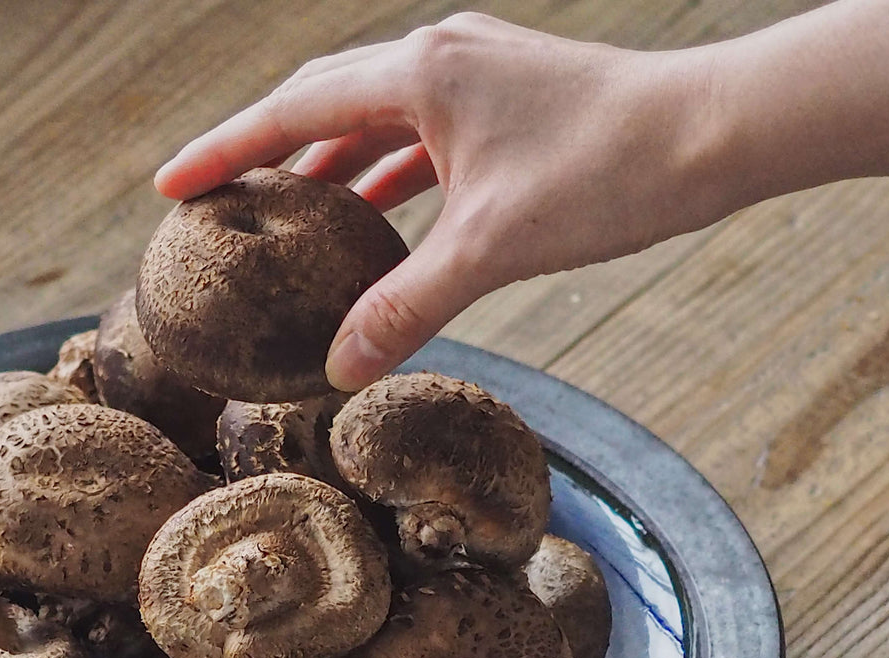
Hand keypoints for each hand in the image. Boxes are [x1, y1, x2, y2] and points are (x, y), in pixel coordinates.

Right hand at [154, 13, 720, 390]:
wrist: (719, 130)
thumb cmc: (611, 171)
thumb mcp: (493, 248)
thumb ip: (407, 307)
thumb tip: (341, 370)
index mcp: (420, 72)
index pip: (291, 109)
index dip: (224, 150)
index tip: (170, 185)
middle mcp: (439, 56)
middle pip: (323, 102)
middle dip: (265, 152)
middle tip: (215, 199)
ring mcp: (476, 72)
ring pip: (376, 119)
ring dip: (328, 165)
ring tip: (284, 218)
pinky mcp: (507, 99)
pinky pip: (422, 135)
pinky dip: (387, 174)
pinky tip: (374, 216)